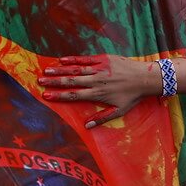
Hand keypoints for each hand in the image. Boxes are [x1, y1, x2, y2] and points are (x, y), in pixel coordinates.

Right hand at [37, 55, 158, 127]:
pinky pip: (86, 58)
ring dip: (60, 70)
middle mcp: (96, 81)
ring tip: (46, 70)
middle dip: (54, 82)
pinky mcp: (104, 59)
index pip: (74, 95)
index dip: (59, 96)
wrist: (146, 78)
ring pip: (76, 69)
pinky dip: (73, 59)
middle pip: (71, 81)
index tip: (46, 96)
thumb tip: (86, 126)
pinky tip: (62, 60)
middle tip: (39, 81)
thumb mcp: (119, 111)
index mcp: (98, 94)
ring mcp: (100, 68)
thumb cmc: (133, 96)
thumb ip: (102, 118)